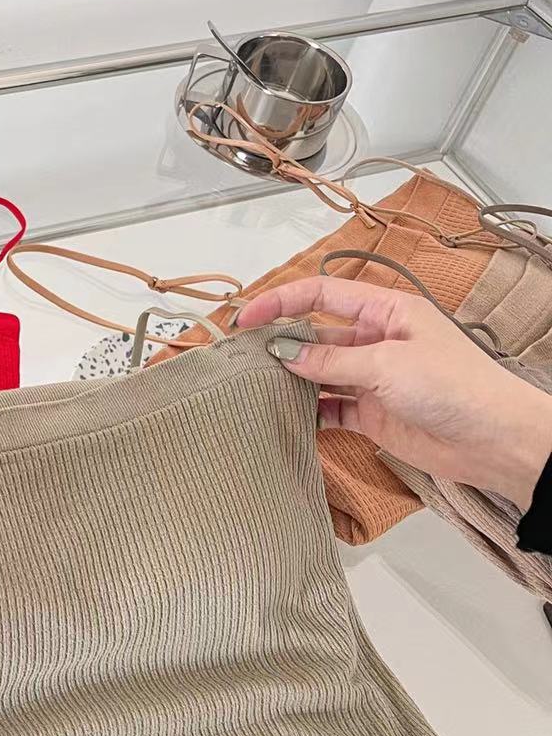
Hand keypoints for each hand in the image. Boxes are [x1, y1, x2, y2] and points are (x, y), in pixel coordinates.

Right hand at [237, 276, 551, 507]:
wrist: (494, 440)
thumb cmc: (454, 386)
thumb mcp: (387, 364)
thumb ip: (331, 359)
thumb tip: (283, 353)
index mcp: (385, 310)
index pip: (321, 294)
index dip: (280, 301)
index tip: (246, 318)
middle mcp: (375, 339)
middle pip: (315, 332)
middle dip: (280, 341)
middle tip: (241, 356)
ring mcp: (372, 377)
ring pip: (318, 371)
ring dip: (291, 378)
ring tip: (255, 386)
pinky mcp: (371, 412)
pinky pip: (329, 407)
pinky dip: (308, 411)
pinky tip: (285, 414)